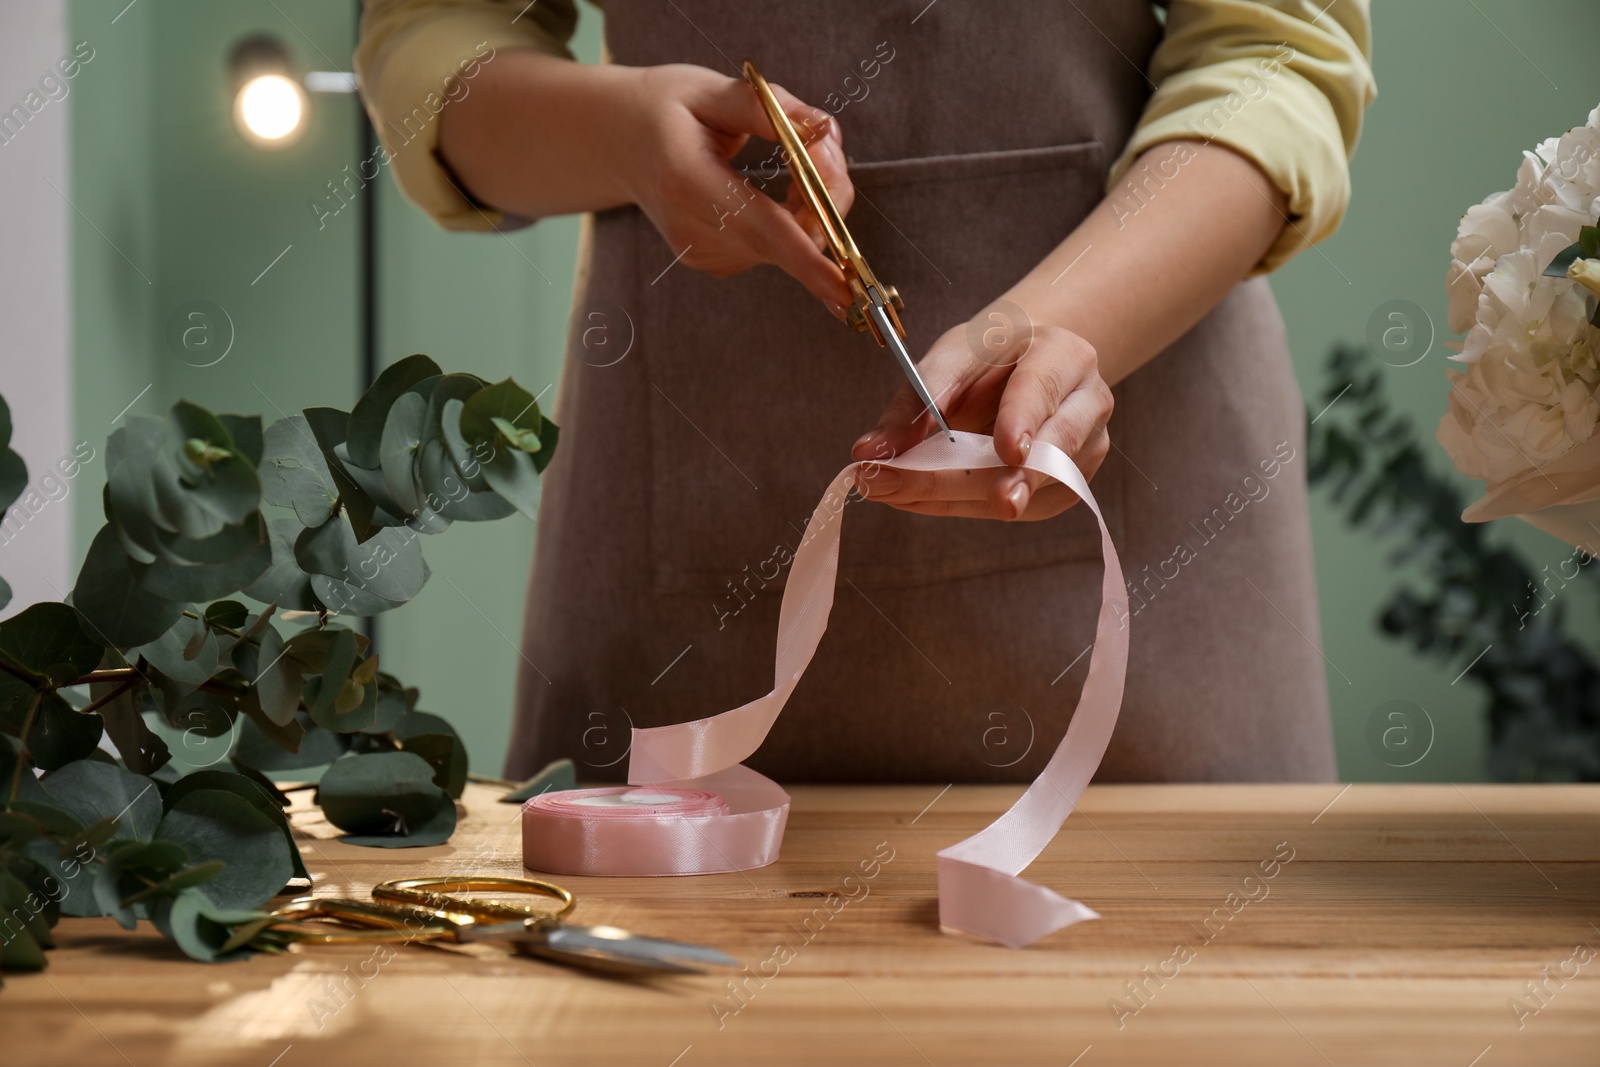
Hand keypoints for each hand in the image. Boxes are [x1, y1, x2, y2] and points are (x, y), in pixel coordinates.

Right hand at [623, 64, 853, 310]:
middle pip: (789, 236)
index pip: (761, 227)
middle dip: (828, 194)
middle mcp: (695, 230)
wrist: (619, 143)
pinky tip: (777, 183)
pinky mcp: (717, 262)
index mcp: (686, 181)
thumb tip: (821, 131)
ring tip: (794, 151)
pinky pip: (780, 246)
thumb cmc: (664, 108)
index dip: (808, 262)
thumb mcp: (708, 89)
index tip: (843, 290)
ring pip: (792, 243)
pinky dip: (797, 216)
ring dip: (814, 201)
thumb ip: (767, 108)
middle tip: (823, 139)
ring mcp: (705, 254)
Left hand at [851, 317, 1112, 519]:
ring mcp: (1087, 449)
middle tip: (928, 496)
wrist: (1025, 365)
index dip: (1024, 419)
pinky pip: (1025, 507)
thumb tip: (870, 452)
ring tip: (901, 495)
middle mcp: (1087, 403)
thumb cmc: (988, 356)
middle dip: (988, 479)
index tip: (1007, 450)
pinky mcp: (1071, 484)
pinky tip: (924, 499)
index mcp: (1063, 355)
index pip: (1045, 388)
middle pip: (1047, 449)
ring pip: (1036, 488)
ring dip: (964, 498)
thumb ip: (916, 401)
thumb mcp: (950, 356)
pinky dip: (967, 506)